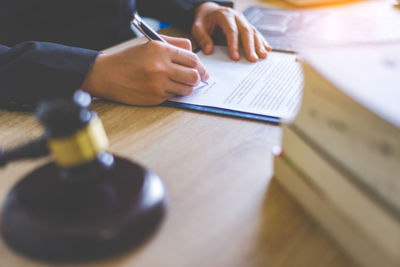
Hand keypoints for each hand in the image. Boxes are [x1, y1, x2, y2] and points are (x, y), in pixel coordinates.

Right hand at [81, 36, 207, 105]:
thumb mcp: (150, 44)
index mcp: (161, 50)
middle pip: (194, 76)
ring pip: (186, 89)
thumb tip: (193, 51)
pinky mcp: (156, 98)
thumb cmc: (129, 59)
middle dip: (197, 78)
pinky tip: (164, 88)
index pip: (193, 59)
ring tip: (179, 84)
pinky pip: (174, 96)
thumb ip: (174, 45)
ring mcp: (159, 84)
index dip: (201, 66)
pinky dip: (173, 93)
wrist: (107, 75)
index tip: (202, 71)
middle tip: (195, 79)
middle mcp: (161, 67)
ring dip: (187, 88)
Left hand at [192, 2, 271, 61]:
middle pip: (246, 31)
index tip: (236, 58)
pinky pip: (255, 32)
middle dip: (250, 46)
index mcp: (224, 15)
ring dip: (259, 44)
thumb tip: (209, 50)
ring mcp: (243, 20)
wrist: (209, 11)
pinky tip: (267, 49)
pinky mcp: (246, 24)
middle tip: (253, 59)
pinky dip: (262, 41)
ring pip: (253, 31)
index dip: (234, 44)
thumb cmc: (203, 21)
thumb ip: (202, 38)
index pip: (231, 30)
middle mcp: (236, 16)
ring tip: (263, 56)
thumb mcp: (197, 28)